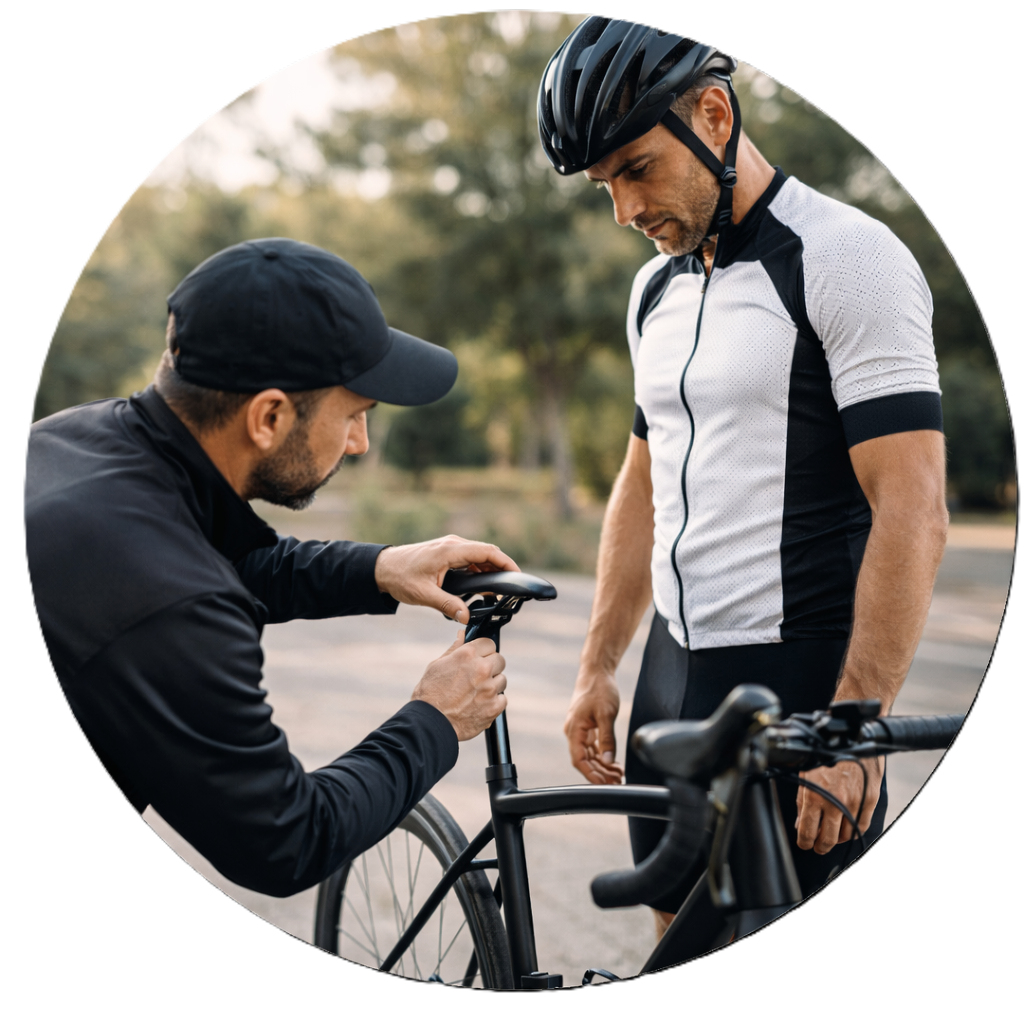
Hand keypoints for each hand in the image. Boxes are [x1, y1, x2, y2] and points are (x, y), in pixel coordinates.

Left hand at [375, 535, 519, 624]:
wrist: (382, 568)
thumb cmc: (400, 578)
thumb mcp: (424, 594)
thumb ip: (447, 605)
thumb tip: (466, 617)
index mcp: (450, 550)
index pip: (487, 552)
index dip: (506, 563)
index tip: (518, 575)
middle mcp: (453, 544)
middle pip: (487, 553)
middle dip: (502, 568)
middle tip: (512, 588)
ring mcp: (450, 547)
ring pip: (479, 556)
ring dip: (490, 570)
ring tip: (499, 591)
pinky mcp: (447, 553)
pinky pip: (470, 559)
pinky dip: (480, 570)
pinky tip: (481, 586)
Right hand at [412, 631, 507, 740]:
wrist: (430, 724)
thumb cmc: (429, 694)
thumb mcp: (437, 665)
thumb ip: (454, 649)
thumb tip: (462, 635)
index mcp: (467, 655)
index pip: (489, 643)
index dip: (483, 651)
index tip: (480, 657)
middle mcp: (482, 669)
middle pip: (499, 660)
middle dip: (491, 666)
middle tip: (477, 677)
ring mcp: (490, 689)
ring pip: (502, 680)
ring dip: (492, 685)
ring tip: (475, 693)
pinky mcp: (494, 707)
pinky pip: (502, 699)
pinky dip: (493, 702)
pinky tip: (479, 705)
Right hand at [564, 669, 622, 783]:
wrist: (597, 671)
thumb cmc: (599, 688)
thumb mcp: (606, 714)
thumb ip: (607, 739)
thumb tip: (608, 760)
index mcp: (574, 729)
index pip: (579, 760)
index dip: (591, 774)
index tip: (604, 784)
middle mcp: (574, 732)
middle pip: (585, 760)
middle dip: (600, 773)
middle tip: (617, 782)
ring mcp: (581, 730)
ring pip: (590, 755)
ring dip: (602, 766)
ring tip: (618, 775)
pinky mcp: (588, 727)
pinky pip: (593, 747)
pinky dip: (603, 756)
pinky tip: (614, 762)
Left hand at [795, 756, 884, 853]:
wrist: (852, 736)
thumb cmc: (825, 752)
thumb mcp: (805, 773)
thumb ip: (802, 800)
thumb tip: (800, 823)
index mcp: (814, 795)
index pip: (807, 831)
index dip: (804, 842)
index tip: (804, 844)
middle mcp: (835, 802)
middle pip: (827, 838)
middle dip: (819, 846)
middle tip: (817, 846)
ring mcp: (854, 803)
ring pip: (845, 836)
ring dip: (836, 839)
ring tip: (831, 836)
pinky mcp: (870, 800)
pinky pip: (862, 826)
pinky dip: (853, 832)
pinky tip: (847, 828)